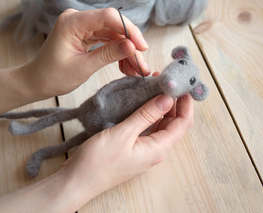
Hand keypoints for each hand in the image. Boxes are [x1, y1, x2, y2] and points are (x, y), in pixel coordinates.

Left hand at [19, 8, 149, 98]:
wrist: (37, 82)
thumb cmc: (53, 76)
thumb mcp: (84, 67)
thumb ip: (109, 55)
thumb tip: (132, 46)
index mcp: (72, 22)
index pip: (108, 17)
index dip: (129, 30)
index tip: (141, 47)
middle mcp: (78, 19)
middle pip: (114, 26)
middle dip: (130, 45)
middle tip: (142, 65)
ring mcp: (82, 26)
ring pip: (113, 34)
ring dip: (126, 51)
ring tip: (136, 70)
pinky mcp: (85, 34)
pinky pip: (107, 40)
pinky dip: (117, 53)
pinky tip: (126, 66)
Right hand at [58, 94, 193, 203]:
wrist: (77, 181)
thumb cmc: (98, 162)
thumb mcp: (123, 133)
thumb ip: (146, 115)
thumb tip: (167, 98)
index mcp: (158, 148)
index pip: (183, 123)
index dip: (186, 103)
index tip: (181, 83)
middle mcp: (155, 150)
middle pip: (173, 123)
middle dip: (173, 101)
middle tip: (165, 80)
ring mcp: (144, 149)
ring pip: (160, 124)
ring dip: (160, 106)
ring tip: (153, 86)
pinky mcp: (133, 147)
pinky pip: (147, 127)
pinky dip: (147, 113)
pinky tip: (140, 101)